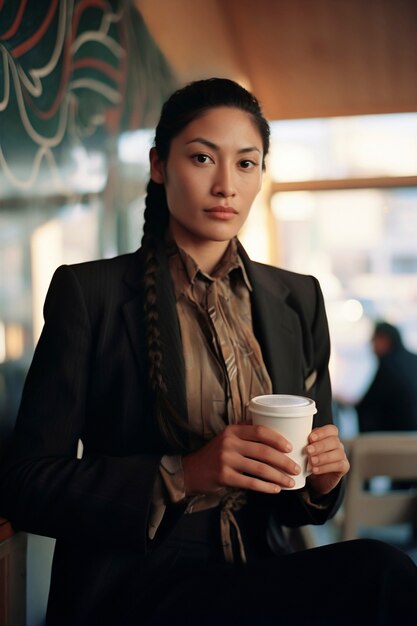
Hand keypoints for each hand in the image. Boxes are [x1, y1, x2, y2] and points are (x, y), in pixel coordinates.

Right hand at [182, 424, 300, 495]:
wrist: (192, 470)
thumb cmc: (215, 454)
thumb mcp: (227, 438)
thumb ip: (245, 432)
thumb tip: (273, 429)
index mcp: (232, 431)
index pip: (260, 430)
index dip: (277, 439)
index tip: (290, 447)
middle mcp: (229, 443)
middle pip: (263, 451)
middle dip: (283, 461)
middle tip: (296, 468)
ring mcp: (226, 460)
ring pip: (260, 468)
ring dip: (278, 476)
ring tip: (290, 482)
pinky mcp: (224, 476)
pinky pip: (251, 483)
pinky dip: (266, 487)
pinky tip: (276, 489)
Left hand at [305, 424, 349, 494]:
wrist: (316, 479)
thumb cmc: (309, 460)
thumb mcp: (305, 450)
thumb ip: (303, 443)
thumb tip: (294, 438)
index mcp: (328, 436)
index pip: (331, 429)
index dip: (322, 432)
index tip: (310, 438)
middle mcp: (337, 444)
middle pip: (334, 441)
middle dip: (320, 446)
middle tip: (308, 451)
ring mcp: (342, 455)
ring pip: (337, 453)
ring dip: (323, 457)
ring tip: (311, 461)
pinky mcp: (344, 467)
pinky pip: (338, 465)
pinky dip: (325, 467)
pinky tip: (315, 470)